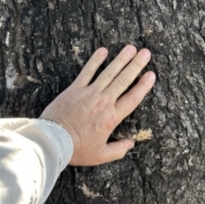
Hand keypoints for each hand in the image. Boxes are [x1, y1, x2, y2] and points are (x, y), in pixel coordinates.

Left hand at [39, 45, 155, 165]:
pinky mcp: (75, 88)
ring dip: (121, 59)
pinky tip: (103, 50)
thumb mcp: (100, 155)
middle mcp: (104, 101)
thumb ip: (118, 150)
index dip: (143, 85)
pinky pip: (87, 71)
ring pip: (109, 72)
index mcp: (112, 117)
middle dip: (136, 65)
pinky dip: (95, 60)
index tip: (151, 74)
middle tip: (146, 53)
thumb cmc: (76, 149)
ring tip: (131, 47)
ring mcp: (89, 93)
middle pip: (124, 80)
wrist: (53, 140)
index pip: (133, 98)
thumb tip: (132, 143)